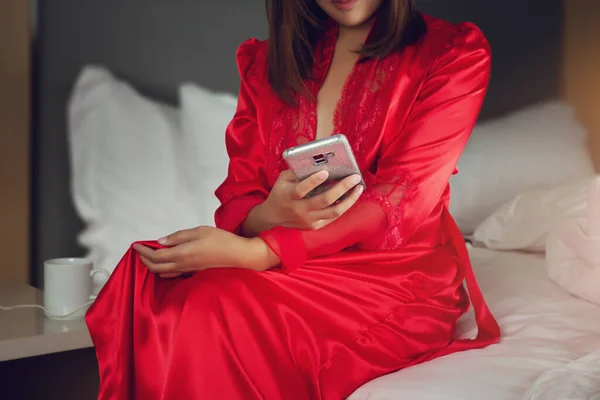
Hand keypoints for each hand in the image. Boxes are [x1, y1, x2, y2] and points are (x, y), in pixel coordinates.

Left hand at [132, 226, 278, 277]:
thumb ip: (178, 237)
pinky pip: (172, 275)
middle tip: (138, 251)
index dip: (143, 251)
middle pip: (156, 267)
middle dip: (144, 259)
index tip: (135, 245)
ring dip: (152, 266)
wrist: (238, 256)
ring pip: (163, 273)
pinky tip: (163, 265)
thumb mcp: (199, 231)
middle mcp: (182, 265)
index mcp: (182, 253)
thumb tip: (161, 242)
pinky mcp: (193, 273)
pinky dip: (163, 270)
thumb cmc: (221, 240)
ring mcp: (188, 271)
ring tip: (148, 257)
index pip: (155, 256)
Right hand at [243, 170, 363, 234]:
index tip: (325, 172)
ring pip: (334, 211)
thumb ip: (298, 170)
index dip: (313, 181)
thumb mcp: (283, 180)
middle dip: (342, 188)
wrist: (272, 218)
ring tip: (358, 188)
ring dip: (349, 200)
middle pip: (324, 200)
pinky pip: (333, 217)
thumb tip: (317, 159)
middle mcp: (300, 209)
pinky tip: (351, 197)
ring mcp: (308, 220)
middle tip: (354, 177)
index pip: (302, 189)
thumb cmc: (281, 193)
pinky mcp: (315, 226)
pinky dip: (344, 206)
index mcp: (289, 195)